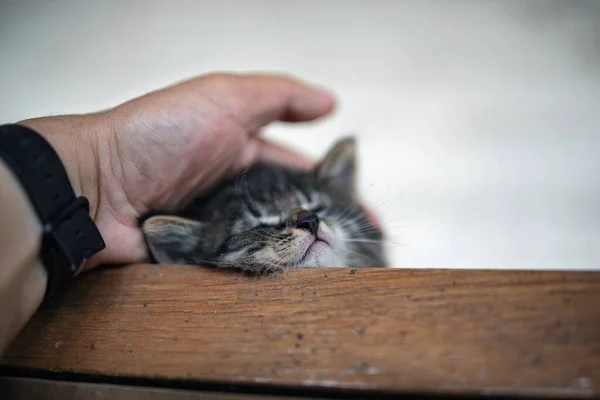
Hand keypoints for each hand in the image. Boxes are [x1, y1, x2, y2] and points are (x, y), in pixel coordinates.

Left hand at [20, 73, 335, 267]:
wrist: (95, 187)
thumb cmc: (153, 135)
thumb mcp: (223, 98)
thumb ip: (279, 96)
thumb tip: (330, 100)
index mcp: (240, 151)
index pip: (297, 171)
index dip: (331, 188)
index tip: (363, 211)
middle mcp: (231, 191)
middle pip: (286, 212)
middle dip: (321, 229)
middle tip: (355, 248)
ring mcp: (217, 226)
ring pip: (268, 243)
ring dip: (298, 254)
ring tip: (335, 270)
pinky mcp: (200, 257)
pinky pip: (240, 266)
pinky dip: (265, 271)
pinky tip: (292, 282)